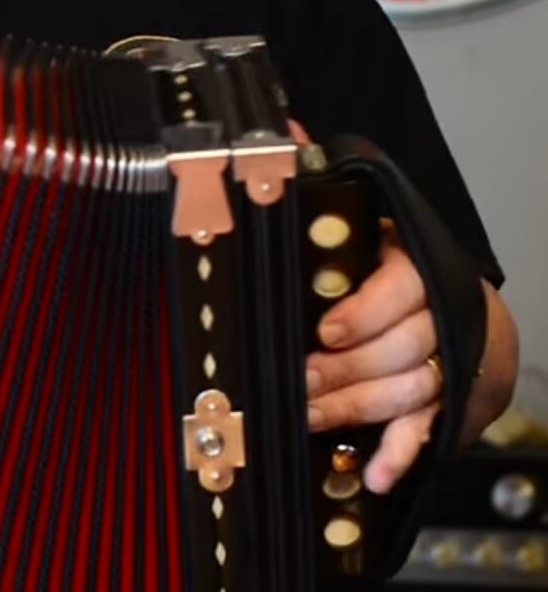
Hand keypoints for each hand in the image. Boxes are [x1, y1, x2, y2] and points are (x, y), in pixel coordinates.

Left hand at [305, 236, 441, 494]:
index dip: (363, 315)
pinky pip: (428, 430)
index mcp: (422, 269)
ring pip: (411, 391)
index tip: (325, 333)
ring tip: (313, 415)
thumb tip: (266, 267)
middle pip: (403, 348)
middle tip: (302, 380)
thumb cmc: (388, 270)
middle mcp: (447, 318)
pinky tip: (377, 476)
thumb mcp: (368, 249)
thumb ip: (333, 262)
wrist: (459, 300)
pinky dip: (401, 455)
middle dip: (347, 368)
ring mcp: (455, 365)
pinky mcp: (453, 405)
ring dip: (358, 407)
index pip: (400, 291)